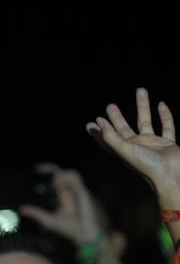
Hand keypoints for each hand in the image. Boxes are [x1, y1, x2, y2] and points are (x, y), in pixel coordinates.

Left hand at [17, 163, 104, 246]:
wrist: (82, 233)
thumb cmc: (68, 228)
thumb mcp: (48, 220)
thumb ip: (36, 213)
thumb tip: (21, 209)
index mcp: (62, 195)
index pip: (55, 177)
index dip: (46, 170)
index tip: (34, 169)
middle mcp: (70, 191)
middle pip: (62, 172)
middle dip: (50, 169)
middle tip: (37, 171)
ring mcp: (77, 190)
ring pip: (71, 173)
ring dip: (60, 175)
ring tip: (52, 184)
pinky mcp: (83, 192)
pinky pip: (76, 179)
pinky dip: (66, 178)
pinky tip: (58, 185)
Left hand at [86, 87, 179, 203]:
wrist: (171, 173)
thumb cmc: (146, 165)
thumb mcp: (124, 150)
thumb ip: (111, 138)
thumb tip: (99, 124)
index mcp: (124, 151)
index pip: (108, 140)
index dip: (99, 132)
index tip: (92, 122)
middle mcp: (137, 147)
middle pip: (124, 129)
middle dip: (116, 118)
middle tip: (110, 105)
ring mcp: (152, 144)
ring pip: (146, 122)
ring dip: (143, 107)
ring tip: (140, 90)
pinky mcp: (167, 143)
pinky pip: (167, 126)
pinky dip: (165, 115)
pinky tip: (161, 104)